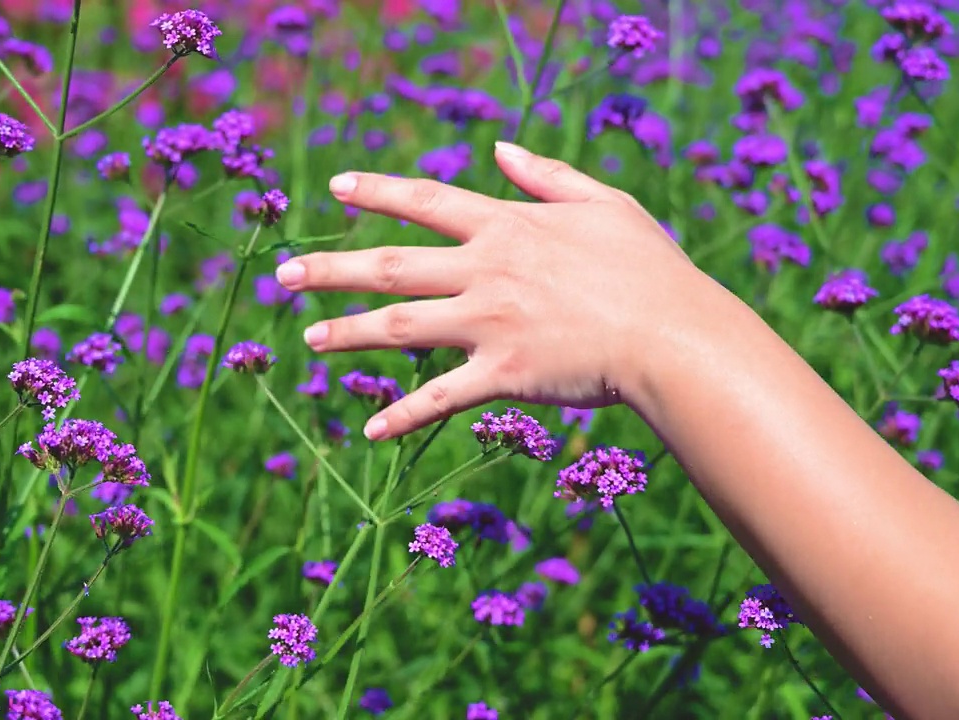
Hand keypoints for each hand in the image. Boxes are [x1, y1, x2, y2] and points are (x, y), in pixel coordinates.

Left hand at [274, 141, 712, 440]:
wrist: (674, 336)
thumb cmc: (649, 269)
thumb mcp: (604, 203)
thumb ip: (547, 176)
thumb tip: (500, 150)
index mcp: (506, 228)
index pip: (426, 203)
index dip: (377, 193)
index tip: (337, 188)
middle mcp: (485, 272)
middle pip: (390, 266)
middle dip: (331, 268)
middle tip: (283, 274)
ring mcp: (488, 324)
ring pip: (398, 326)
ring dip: (347, 333)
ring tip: (308, 340)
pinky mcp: (502, 374)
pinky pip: (440, 399)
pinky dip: (404, 417)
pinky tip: (371, 431)